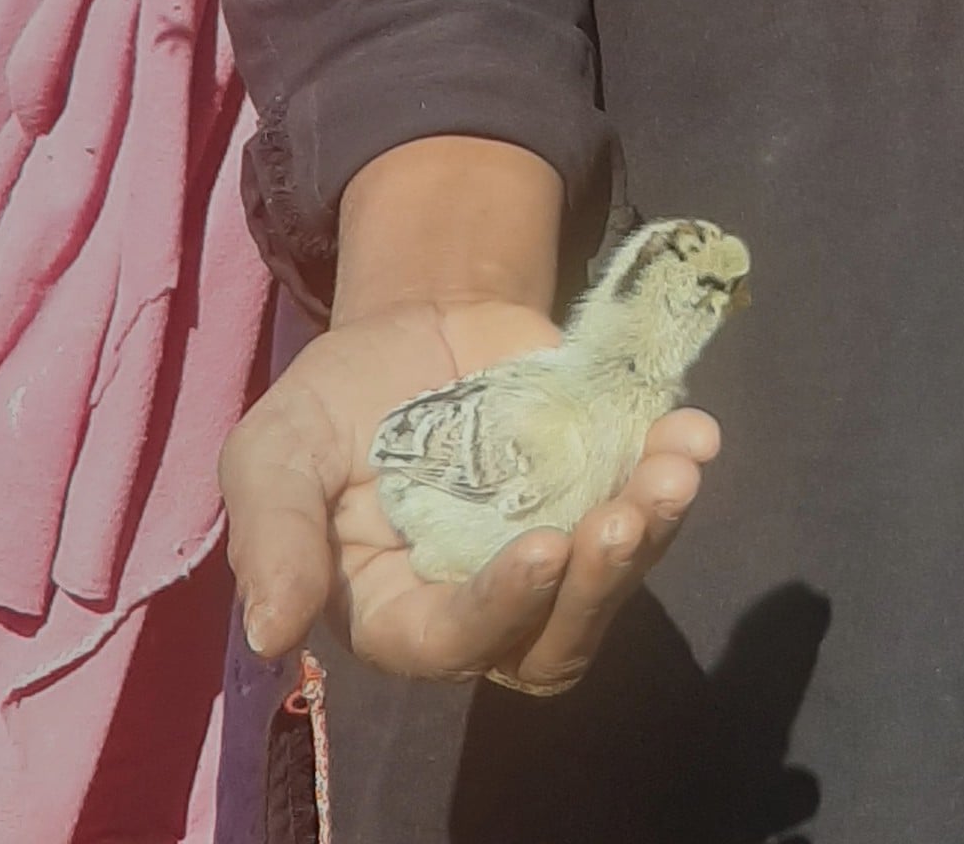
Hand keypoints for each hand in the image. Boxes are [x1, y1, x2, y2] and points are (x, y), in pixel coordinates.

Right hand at [221, 297, 718, 690]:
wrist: (412, 320)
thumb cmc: (332, 402)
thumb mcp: (275, 453)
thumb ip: (274, 540)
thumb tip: (273, 638)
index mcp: (399, 610)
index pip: (452, 643)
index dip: (500, 610)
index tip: (544, 549)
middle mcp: (485, 598)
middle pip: (551, 639)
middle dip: (598, 587)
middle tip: (626, 516)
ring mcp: (552, 543)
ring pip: (612, 583)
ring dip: (654, 534)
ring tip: (674, 467)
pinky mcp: (598, 490)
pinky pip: (648, 507)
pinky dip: (676, 470)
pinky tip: (691, 430)